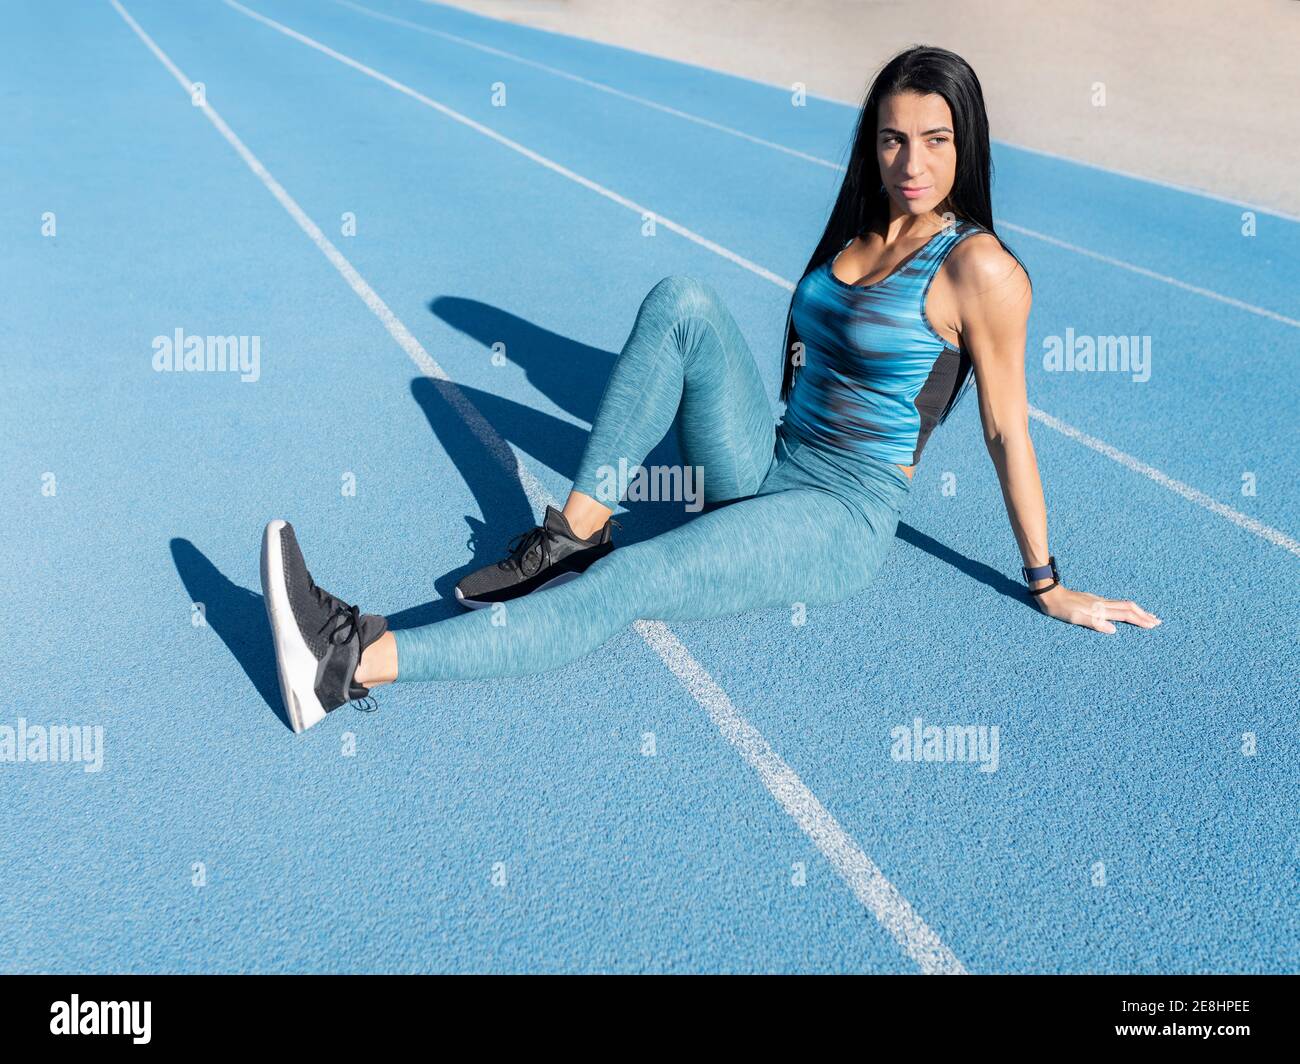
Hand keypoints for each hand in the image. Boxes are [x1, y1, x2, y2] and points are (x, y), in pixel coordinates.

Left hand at [1030, 583, 1161, 633]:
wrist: (1050, 594)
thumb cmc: (1061, 609)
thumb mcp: (1075, 619)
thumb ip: (1095, 623)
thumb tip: (1114, 630)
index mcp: (1100, 609)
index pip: (1126, 614)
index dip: (1140, 620)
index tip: (1153, 625)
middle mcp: (1102, 604)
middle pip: (1129, 607)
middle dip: (1144, 615)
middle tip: (1158, 621)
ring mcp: (1098, 601)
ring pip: (1124, 604)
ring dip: (1138, 611)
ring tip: (1147, 616)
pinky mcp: (1094, 600)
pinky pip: (1116, 604)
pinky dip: (1127, 608)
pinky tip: (1126, 611)